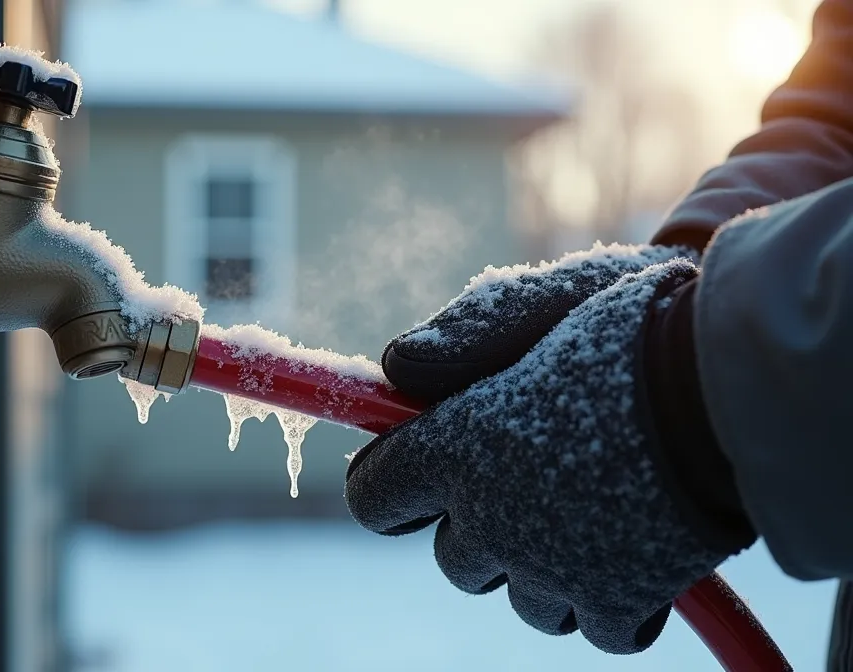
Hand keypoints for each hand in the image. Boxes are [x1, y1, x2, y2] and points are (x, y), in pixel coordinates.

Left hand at [346, 249, 754, 654]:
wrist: (735, 384)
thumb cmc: (629, 327)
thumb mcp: (538, 304)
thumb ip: (462, 339)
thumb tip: (396, 367)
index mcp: (451, 449)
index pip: (375, 497)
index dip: (390, 482)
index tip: (415, 467)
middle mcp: (489, 521)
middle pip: (453, 559)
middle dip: (478, 527)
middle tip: (530, 476)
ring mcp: (551, 571)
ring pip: (521, 599)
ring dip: (542, 566)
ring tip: (590, 507)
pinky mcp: (616, 603)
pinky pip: (592, 625)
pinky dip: (609, 597)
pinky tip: (633, 542)